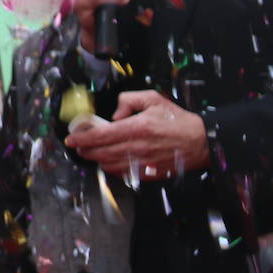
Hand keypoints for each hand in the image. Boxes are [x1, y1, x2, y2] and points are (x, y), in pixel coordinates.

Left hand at [65, 89, 209, 177]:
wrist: (200, 141)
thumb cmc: (177, 120)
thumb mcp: (153, 99)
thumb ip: (128, 101)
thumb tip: (113, 115)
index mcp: (137, 128)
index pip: (100, 136)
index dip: (82, 138)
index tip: (71, 139)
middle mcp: (137, 147)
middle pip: (101, 153)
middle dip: (85, 150)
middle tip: (78, 145)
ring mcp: (142, 163)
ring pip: (109, 165)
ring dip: (97, 159)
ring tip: (92, 152)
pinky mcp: (148, 173)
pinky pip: (122, 173)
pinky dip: (112, 168)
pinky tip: (110, 160)